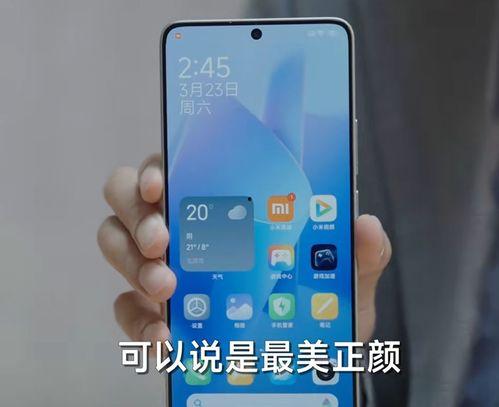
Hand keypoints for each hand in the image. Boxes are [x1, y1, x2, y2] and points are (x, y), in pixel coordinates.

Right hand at [98, 154, 391, 344]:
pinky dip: (138, 322)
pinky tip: (164, 338)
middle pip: (128, 198)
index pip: (176, 167)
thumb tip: (366, 226)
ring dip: (131, 262)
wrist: (302, 364)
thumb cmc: (314, 309)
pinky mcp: (152, 312)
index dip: (157, 166)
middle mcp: (184, 227)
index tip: (162, 181)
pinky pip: (125, 308)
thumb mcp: (342, 283)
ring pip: (115, 243)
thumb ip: (359, 256)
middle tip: (162, 241)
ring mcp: (162, 267)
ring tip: (166, 287)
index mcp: (223, 204)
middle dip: (138, 215)